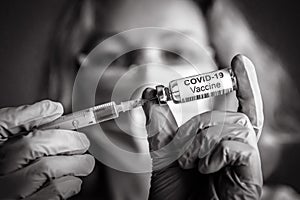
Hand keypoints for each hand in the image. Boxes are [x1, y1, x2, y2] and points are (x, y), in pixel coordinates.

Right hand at [0, 100, 94, 198]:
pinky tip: (73, 180)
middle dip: (65, 139)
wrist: (13, 197)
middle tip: (82, 142)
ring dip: (75, 162)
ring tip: (85, 162)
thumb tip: (54, 110)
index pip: (3, 124)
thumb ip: (25, 129)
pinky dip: (70, 182)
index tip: (55, 109)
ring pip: (46, 168)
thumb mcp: (11, 149)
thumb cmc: (14, 172)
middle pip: (31, 145)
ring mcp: (9, 191)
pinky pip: (53, 191)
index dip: (30, 114)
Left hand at [142, 54, 262, 199]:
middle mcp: (236, 151)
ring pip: (236, 125)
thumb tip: (151, 96)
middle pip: (234, 115)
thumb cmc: (175, 196)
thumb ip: (159, 127)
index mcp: (220, 145)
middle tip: (182, 143)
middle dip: (205, 121)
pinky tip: (206, 166)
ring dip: (205, 138)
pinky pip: (240, 147)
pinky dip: (217, 151)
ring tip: (188, 160)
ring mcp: (245, 164)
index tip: (237, 61)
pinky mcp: (250, 177)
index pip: (238, 108)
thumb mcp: (163, 156)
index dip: (242, 85)